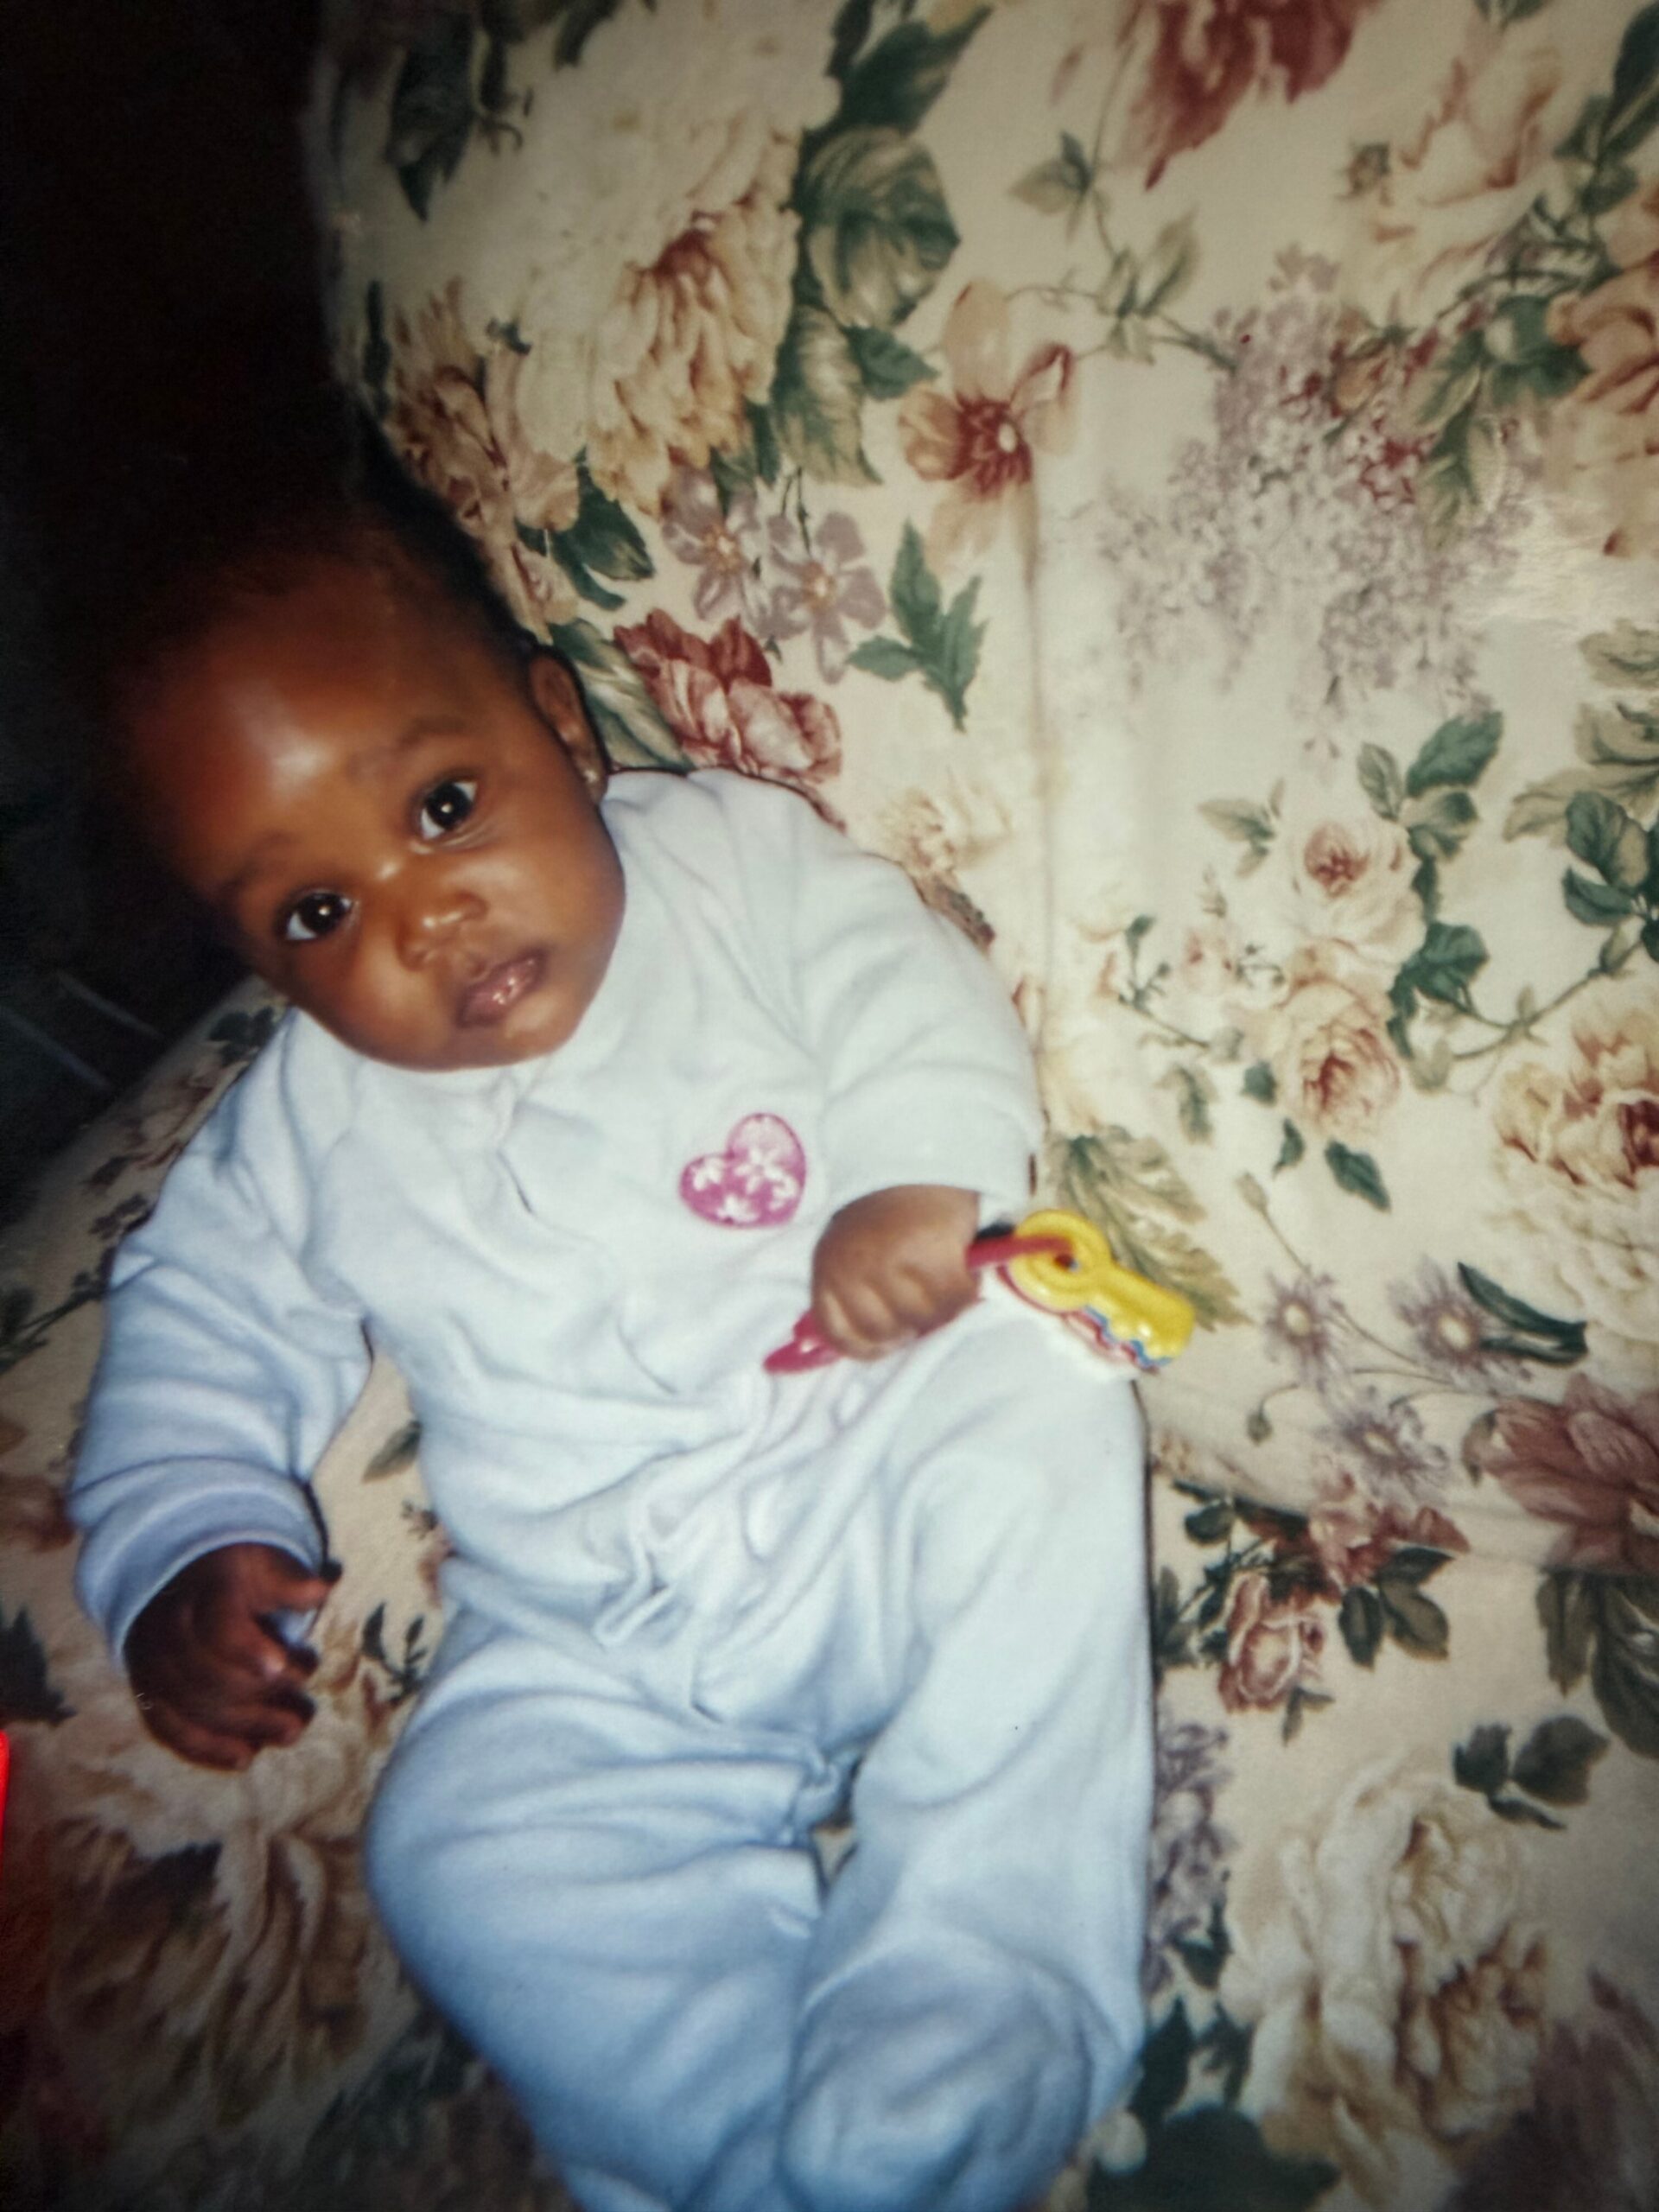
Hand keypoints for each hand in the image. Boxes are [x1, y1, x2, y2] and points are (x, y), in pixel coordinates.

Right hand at [125, 1543, 336, 1769]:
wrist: (177, 1574)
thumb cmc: (237, 1571)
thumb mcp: (266, 1562)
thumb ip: (290, 1581)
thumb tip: (321, 1591)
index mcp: (204, 1591)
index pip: (218, 1626)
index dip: (248, 1650)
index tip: (282, 1667)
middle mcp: (170, 1628)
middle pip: (207, 1676)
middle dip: (258, 1701)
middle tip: (300, 1716)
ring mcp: (152, 1662)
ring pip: (189, 1706)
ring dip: (240, 1729)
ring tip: (286, 1736)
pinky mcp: (147, 1689)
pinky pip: (166, 1727)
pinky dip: (204, 1748)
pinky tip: (244, 1758)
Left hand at [810, 1184, 979, 1360]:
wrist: (918, 1153)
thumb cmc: (887, 1212)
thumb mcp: (852, 1251)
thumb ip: (854, 1295)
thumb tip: (873, 1347)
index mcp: (828, 1269)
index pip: (840, 1336)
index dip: (872, 1346)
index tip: (894, 1337)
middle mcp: (851, 1268)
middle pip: (887, 1332)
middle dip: (911, 1325)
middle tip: (927, 1302)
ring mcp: (889, 1261)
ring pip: (923, 1319)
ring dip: (942, 1309)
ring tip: (946, 1284)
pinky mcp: (930, 1252)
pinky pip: (954, 1298)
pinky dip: (965, 1293)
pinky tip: (964, 1274)